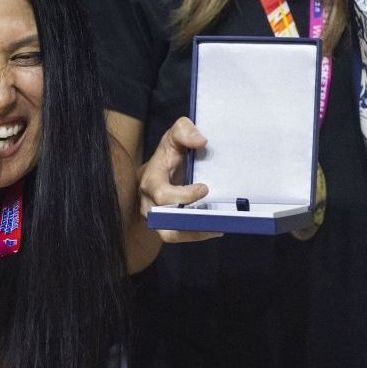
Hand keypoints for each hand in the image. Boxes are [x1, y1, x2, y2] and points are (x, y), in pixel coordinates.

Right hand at [137, 117, 220, 243]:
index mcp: (151, 180)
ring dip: (193, 233)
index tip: (205, 188)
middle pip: (163, 221)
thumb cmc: (169, 154)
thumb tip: (201, 141)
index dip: (183, 196)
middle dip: (188, 222)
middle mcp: (149, 202)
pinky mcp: (165, 225)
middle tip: (215, 218)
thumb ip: (184, 131)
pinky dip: (195, 234)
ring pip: (169, 234)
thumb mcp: (174, 136)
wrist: (160, 171)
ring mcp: (156, 216)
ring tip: (217, 227)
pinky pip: (177, 236)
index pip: (161, 193)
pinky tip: (215, 228)